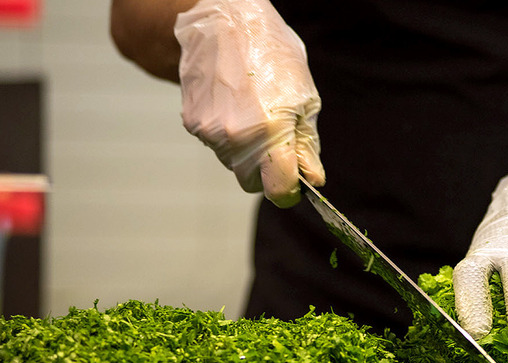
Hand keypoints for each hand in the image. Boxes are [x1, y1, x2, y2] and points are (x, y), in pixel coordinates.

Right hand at [174, 0, 323, 206]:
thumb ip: (307, 145)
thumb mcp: (304, 97)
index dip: (289, 191)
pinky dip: (227, 133)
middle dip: (266, 170)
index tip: (295, 183)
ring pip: (233, 163)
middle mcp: (236, 138)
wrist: (223, 22)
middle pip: (252, 183)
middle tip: (275, 138)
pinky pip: (216, 144)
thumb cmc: (271, 54)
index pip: (278, 191)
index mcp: (271, 132)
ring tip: (252, 110)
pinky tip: (233, 103)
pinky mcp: (192, 124)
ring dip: (246, 149)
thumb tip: (312, 179)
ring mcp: (210, 132)